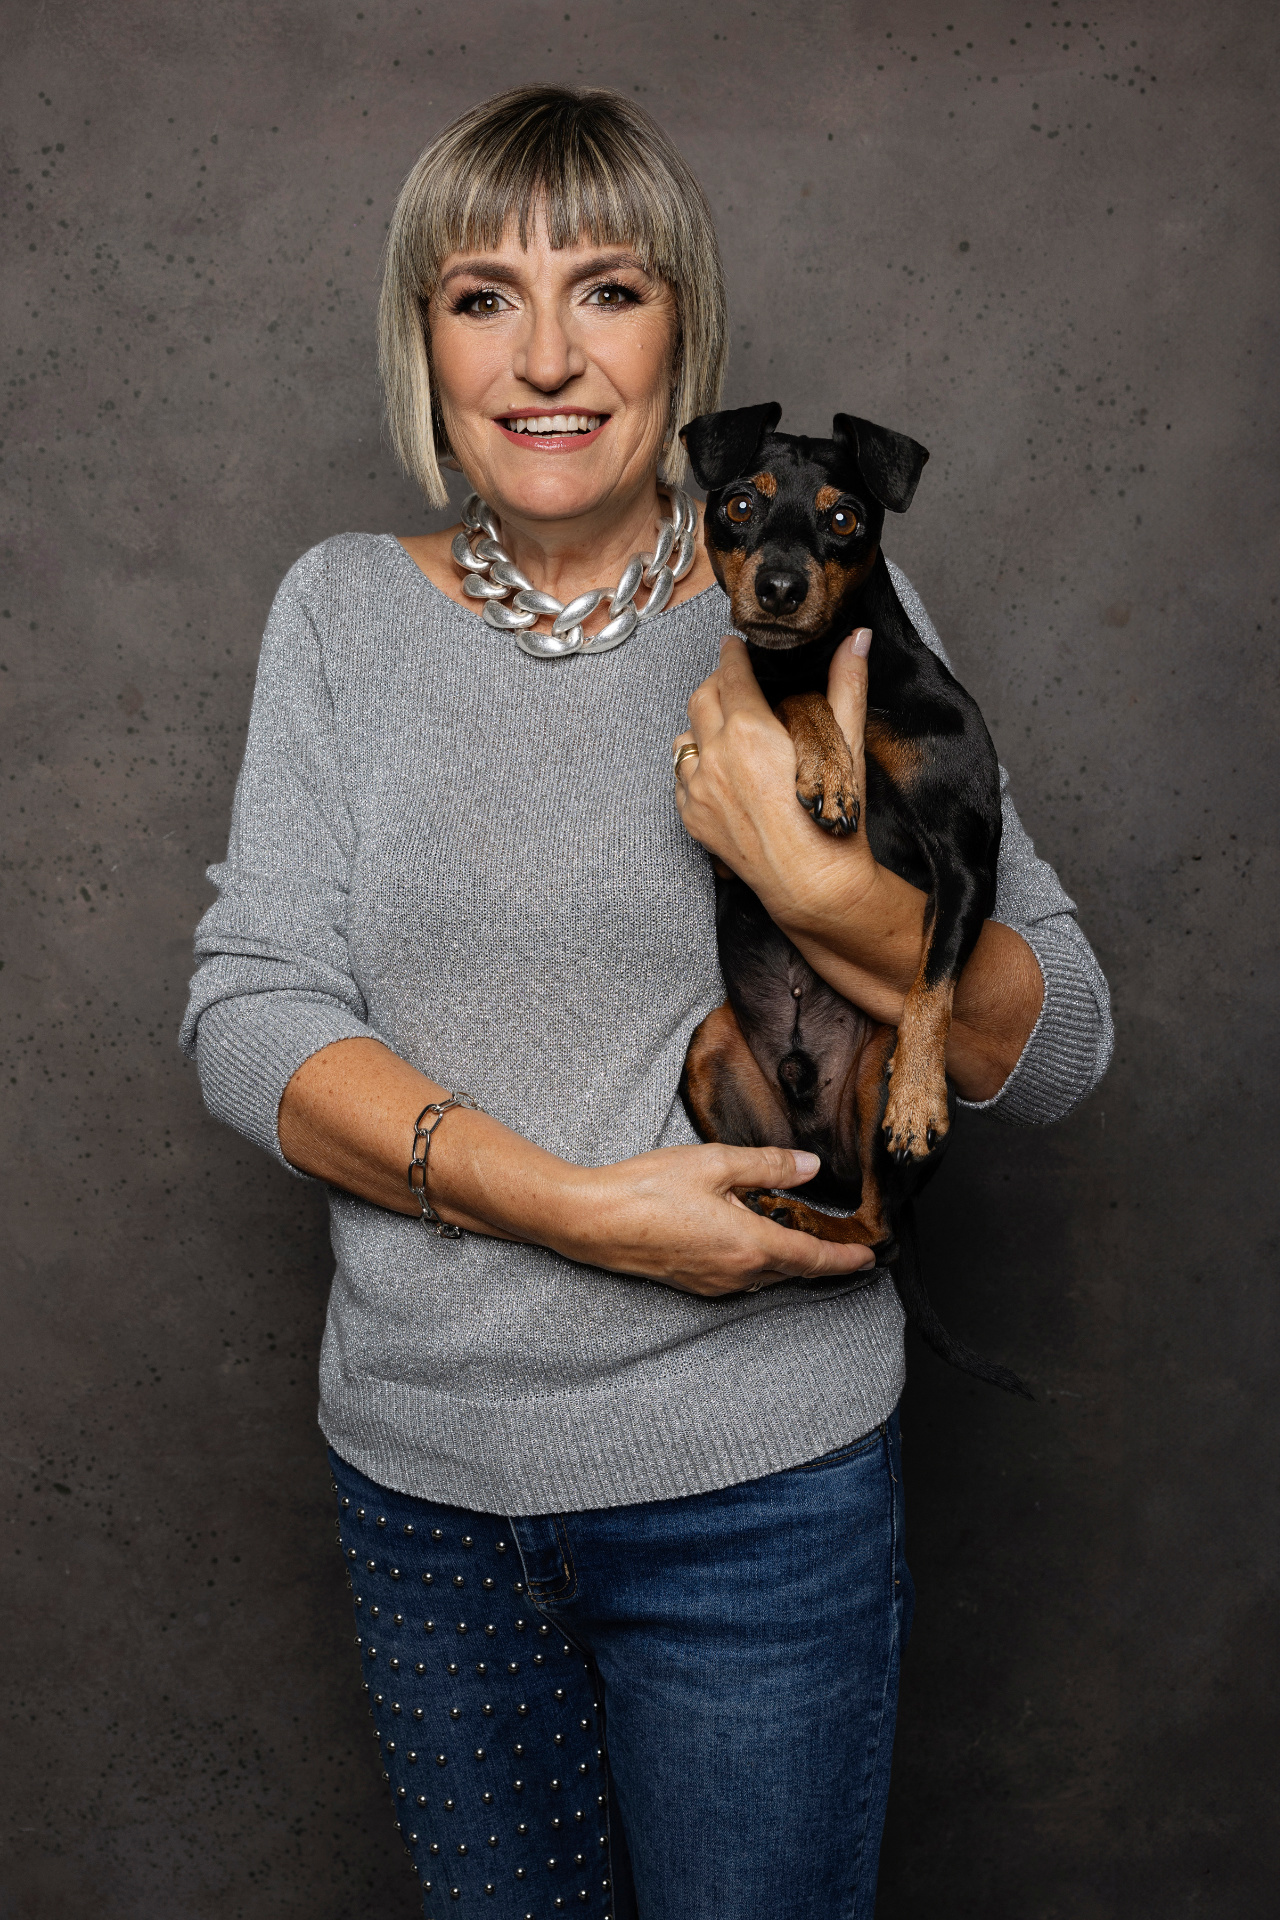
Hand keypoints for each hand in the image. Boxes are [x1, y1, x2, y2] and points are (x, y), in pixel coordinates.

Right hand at [545, 1142, 876, 1296]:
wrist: (592, 1221)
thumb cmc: (647, 1190)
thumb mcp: (715, 1164)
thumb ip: (767, 1166)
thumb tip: (809, 1166)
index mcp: (750, 1245)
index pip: (813, 1259)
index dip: (845, 1259)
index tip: (870, 1257)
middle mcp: (737, 1273)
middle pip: (792, 1269)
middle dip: (819, 1256)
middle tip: (841, 1238)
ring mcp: (713, 1283)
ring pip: (766, 1274)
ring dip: (785, 1256)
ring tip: (797, 1230)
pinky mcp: (693, 1283)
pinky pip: (740, 1275)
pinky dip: (757, 1259)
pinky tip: (747, 1232)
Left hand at [673, 632, 878, 927]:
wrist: (811, 883)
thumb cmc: (831, 819)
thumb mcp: (846, 744)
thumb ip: (847, 685)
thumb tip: (858, 639)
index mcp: (749, 730)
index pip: (730, 673)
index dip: (733, 654)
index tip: (734, 645)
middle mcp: (715, 755)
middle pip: (701, 698)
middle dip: (717, 684)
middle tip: (733, 681)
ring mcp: (698, 789)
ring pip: (685, 737)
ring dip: (702, 726)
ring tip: (724, 729)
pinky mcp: (692, 818)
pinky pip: (681, 778)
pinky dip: (695, 766)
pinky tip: (718, 771)